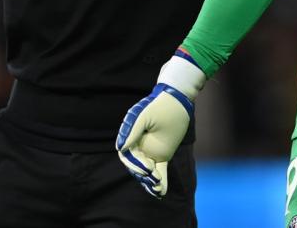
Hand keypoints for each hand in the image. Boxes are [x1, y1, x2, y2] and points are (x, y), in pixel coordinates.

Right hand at [116, 50, 205, 196]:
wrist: (176, 102)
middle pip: (136, 167)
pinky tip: (162, 193)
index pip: (127, 156)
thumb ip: (132, 130)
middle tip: (154, 178)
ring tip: (158, 189)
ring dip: (150, 183)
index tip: (147, 168)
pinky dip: (161, 182)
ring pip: (147, 172)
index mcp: (130, 137)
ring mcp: (149, 152)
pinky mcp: (161, 156)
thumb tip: (120, 148)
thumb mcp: (145, 115)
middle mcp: (138, 146)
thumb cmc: (159, 106)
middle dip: (143, 175)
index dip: (135, 164)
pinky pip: (160, 171)